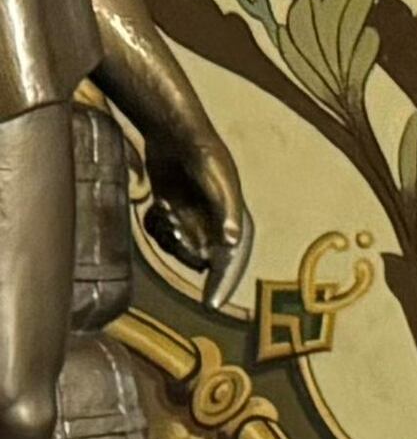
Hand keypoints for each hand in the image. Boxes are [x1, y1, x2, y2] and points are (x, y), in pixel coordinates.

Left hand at [137, 133, 243, 302]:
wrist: (174, 132)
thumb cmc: (202, 155)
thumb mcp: (218, 181)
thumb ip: (227, 212)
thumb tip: (232, 243)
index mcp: (237, 224)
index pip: (231, 263)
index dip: (222, 285)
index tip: (210, 305)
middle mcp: (218, 228)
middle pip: (201, 259)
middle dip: (184, 245)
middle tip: (172, 221)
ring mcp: (195, 223)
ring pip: (180, 250)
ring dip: (169, 235)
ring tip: (164, 208)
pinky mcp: (175, 216)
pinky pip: (165, 238)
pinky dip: (158, 228)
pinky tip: (156, 208)